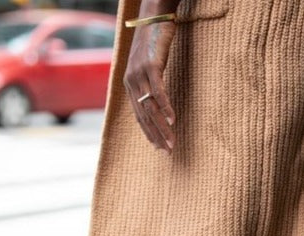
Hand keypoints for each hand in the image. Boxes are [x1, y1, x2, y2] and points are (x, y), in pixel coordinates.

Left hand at [123, 16, 176, 152]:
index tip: (159, 147)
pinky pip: (158, 91)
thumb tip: (157, 100)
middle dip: (157, 135)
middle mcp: (131, 81)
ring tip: (172, 141)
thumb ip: (150, 84)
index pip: (139, 116)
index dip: (149, 133)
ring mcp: (140, 74)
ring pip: (151, 107)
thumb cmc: (153, 42)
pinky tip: (173, 119)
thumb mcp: (149, 66)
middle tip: (168, 151)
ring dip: (163, 127)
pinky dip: (166, 107)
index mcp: (130, 84)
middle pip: (145, 115)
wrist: (152, 17)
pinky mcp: (151, 66)